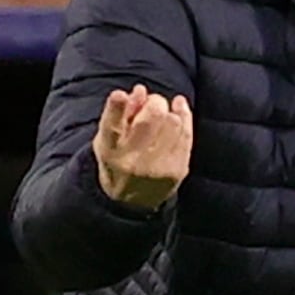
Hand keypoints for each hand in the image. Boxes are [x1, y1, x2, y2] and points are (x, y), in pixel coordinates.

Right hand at [93, 83, 193, 211]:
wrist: (131, 203)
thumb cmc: (118, 161)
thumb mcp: (108, 140)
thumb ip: (119, 113)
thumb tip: (140, 90)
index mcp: (110, 151)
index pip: (112, 127)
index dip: (115, 109)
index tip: (119, 95)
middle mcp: (132, 161)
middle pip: (151, 117)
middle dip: (154, 103)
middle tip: (152, 104)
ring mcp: (157, 168)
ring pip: (172, 122)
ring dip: (169, 112)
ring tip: (162, 115)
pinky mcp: (177, 170)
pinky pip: (186, 134)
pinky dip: (184, 117)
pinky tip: (179, 109)